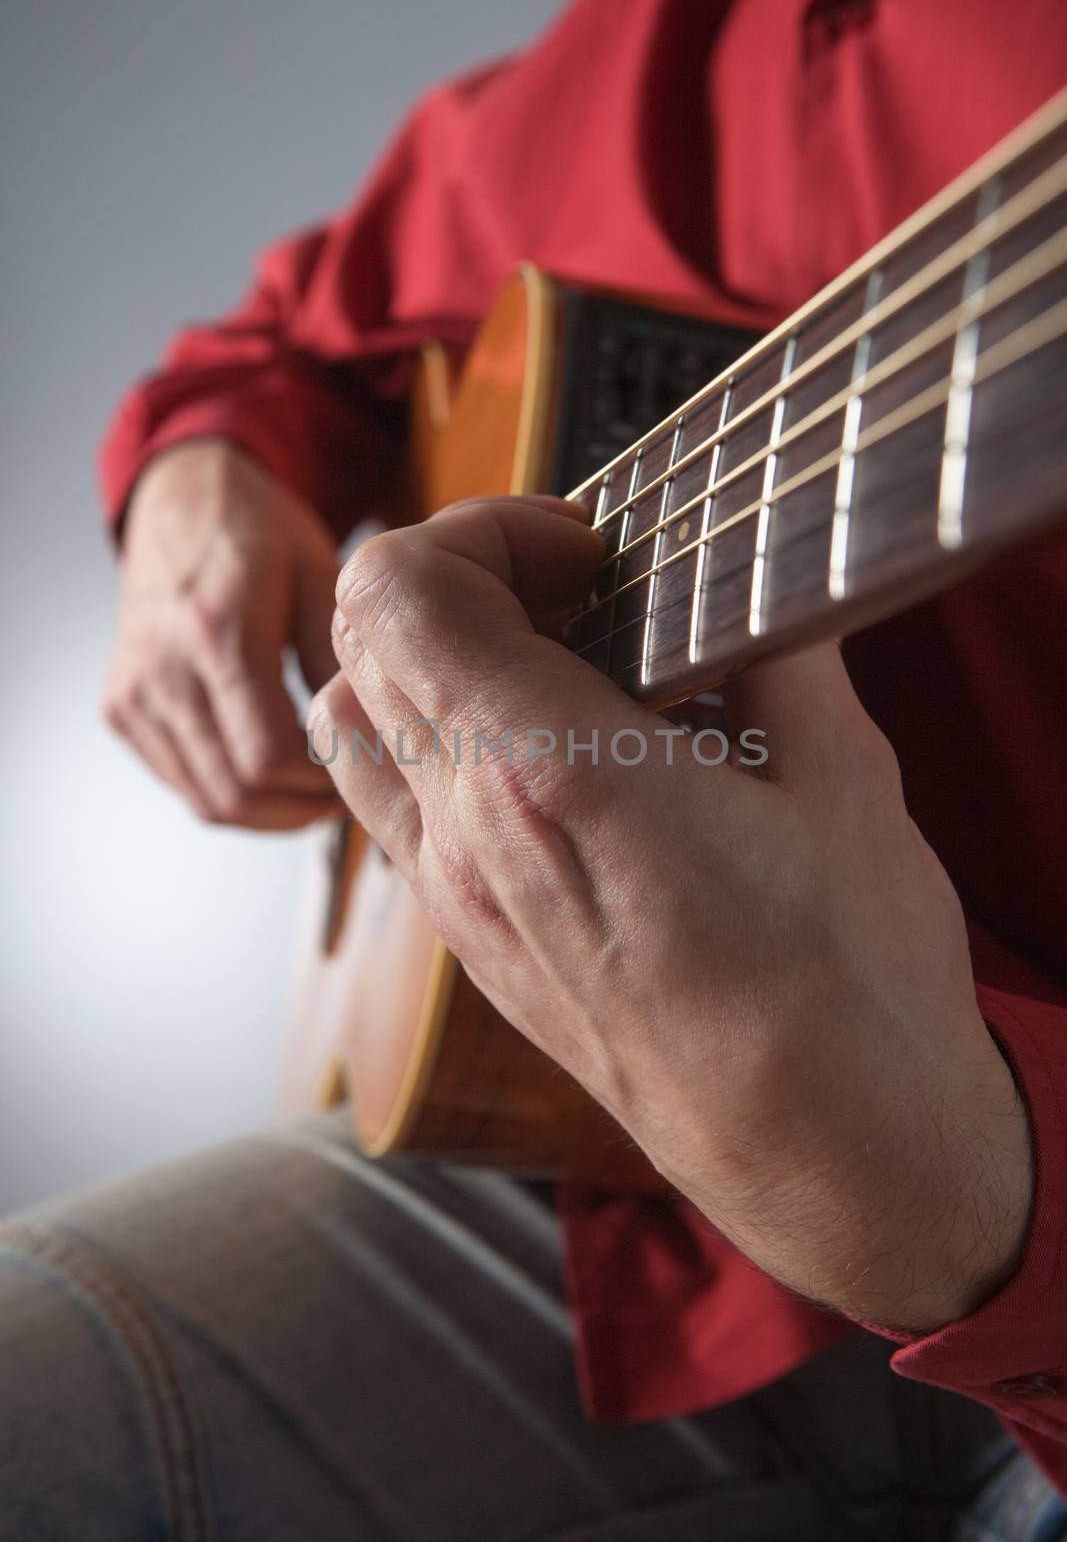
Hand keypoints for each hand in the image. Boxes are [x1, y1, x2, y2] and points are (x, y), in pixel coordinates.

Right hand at [103, 438, 339, 828]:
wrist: (180, 499)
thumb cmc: (257, 531)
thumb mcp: (320, 574)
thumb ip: (337, 659)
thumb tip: (365, 737)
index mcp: (218, 633)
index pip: (267, 757)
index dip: (319, 785)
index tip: (357, 773)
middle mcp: (162, 671)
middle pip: (235, 793)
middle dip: (298, 810)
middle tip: (343, 796)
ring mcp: (132, 695)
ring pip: (206, 801)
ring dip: (267, 813)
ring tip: (313, 791)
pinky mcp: (119, 709)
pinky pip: (182, 782)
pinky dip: (231, 794)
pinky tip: (271, 773)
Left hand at [311, 495, 1033, 1332]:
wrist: (829, 1156)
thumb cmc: (846, 992)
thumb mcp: (843, 781)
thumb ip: (774, 657)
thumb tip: (747, 593)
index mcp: (552, 775)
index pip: (396, 593)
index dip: (476, 531)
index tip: (580, 551)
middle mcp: (473, 838)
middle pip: (364, 644)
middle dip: (458, 578)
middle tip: (576, 590)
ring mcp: (459, 901)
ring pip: (356, 727)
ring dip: (425, 661)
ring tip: (545, 665)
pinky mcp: (473, 946)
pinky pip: (392, 810)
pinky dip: (432, 744)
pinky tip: (542, 757)